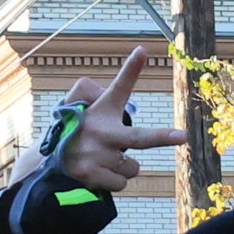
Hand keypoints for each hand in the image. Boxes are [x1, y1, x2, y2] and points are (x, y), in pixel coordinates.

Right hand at [59, 54, 195, 194]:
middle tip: (183, 136)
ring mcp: (94, 155)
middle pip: (138, 138)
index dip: (130, 69)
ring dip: (123, 167)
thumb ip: (98, 92)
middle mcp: (98, 131)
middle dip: (163, 136)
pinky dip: (113, 181)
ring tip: (101, 159)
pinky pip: (121, 183)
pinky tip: (96, 172)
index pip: (118, 87)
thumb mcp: (84, 107)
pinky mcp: (89, 175)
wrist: (49, 160)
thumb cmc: (77, 130)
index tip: (142, 50)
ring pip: (132, 167)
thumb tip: (121, 73)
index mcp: (101, 110)